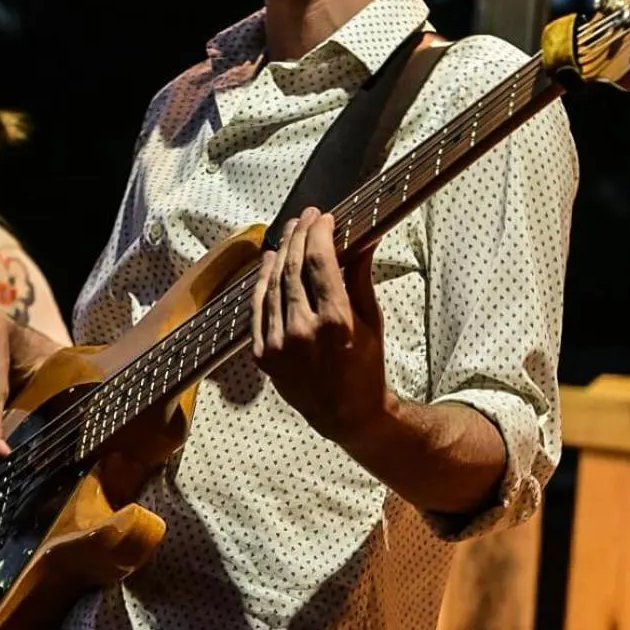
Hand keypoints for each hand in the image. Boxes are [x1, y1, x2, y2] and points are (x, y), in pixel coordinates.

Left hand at [251, 208, 388, 448]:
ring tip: (288, 231)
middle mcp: (303, 331)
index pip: (320, 262)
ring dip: (280, 252)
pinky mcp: (263, 354)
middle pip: (293, 268)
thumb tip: (363, 236)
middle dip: (299, 235)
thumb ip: (360, 275)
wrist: (346, 413)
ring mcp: (279, 344)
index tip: (323, 217)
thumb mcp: (371, 318)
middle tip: (305, 216)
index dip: (318, 233)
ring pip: (273, 284)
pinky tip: (268, 261)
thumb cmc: (366, 364)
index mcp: (336, 321)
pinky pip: (258, 308)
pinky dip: (262, 281)